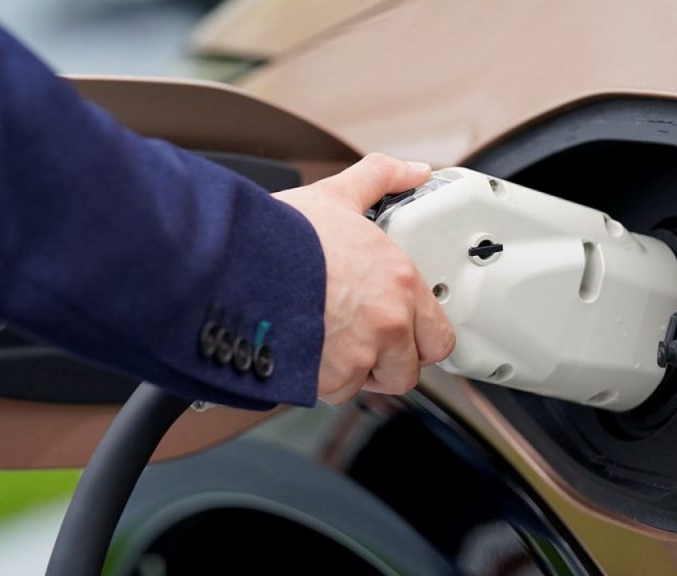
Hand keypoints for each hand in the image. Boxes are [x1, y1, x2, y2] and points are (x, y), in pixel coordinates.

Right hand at [274, 154, 455, 403]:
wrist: (237, 261)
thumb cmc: (281, 233)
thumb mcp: (337, 195)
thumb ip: (380, 178)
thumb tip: (412, 169)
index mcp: (401, 282)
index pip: (439, 336)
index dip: (419, 338)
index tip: (402, 332)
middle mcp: (389, 322)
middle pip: (408, 371)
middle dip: (386, 363)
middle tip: (362, 343)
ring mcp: (359, 354)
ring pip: (366, 384)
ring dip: (349, 372)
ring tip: (324, 341)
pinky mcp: (326, 378)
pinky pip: (331, 392)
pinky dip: (318, 379)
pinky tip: (303, 350)